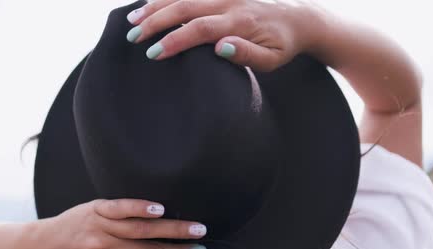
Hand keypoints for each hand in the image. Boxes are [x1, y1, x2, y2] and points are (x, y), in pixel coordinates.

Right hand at [125, 0, 323, 70]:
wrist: (300, 18)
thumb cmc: (283, 44)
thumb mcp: (272, 59)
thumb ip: (247, 54)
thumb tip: (220, 46)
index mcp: (240, 22)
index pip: (200, 29)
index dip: (174, 40)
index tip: (154, 53)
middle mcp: (230, 2)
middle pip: (184, 6)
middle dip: (155, 21)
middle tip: (132, 36)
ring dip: (155, 5)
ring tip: (132, 19)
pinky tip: (149, 3)